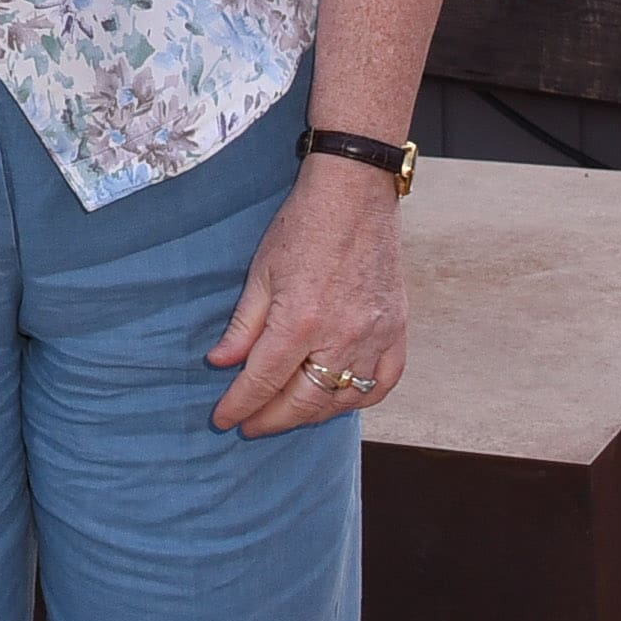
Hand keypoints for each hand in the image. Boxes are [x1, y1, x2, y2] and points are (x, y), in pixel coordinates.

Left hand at [206, 157, 408, 436]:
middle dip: (272, 419)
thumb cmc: (303, 226)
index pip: (263, 381)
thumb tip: (222, 364)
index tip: (224, 420)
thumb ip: (243, 325)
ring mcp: (375, 337)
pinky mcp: (397, 330)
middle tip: (251, 425)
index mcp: (299, 321)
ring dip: (312, 413)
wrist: (354, 195)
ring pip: (342, 399)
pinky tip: (338, 400)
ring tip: (287, 414)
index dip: (240, 406)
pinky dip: (360, 398)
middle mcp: (341, 336)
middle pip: (303, 400)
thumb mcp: (260, 272)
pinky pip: (383, 383)